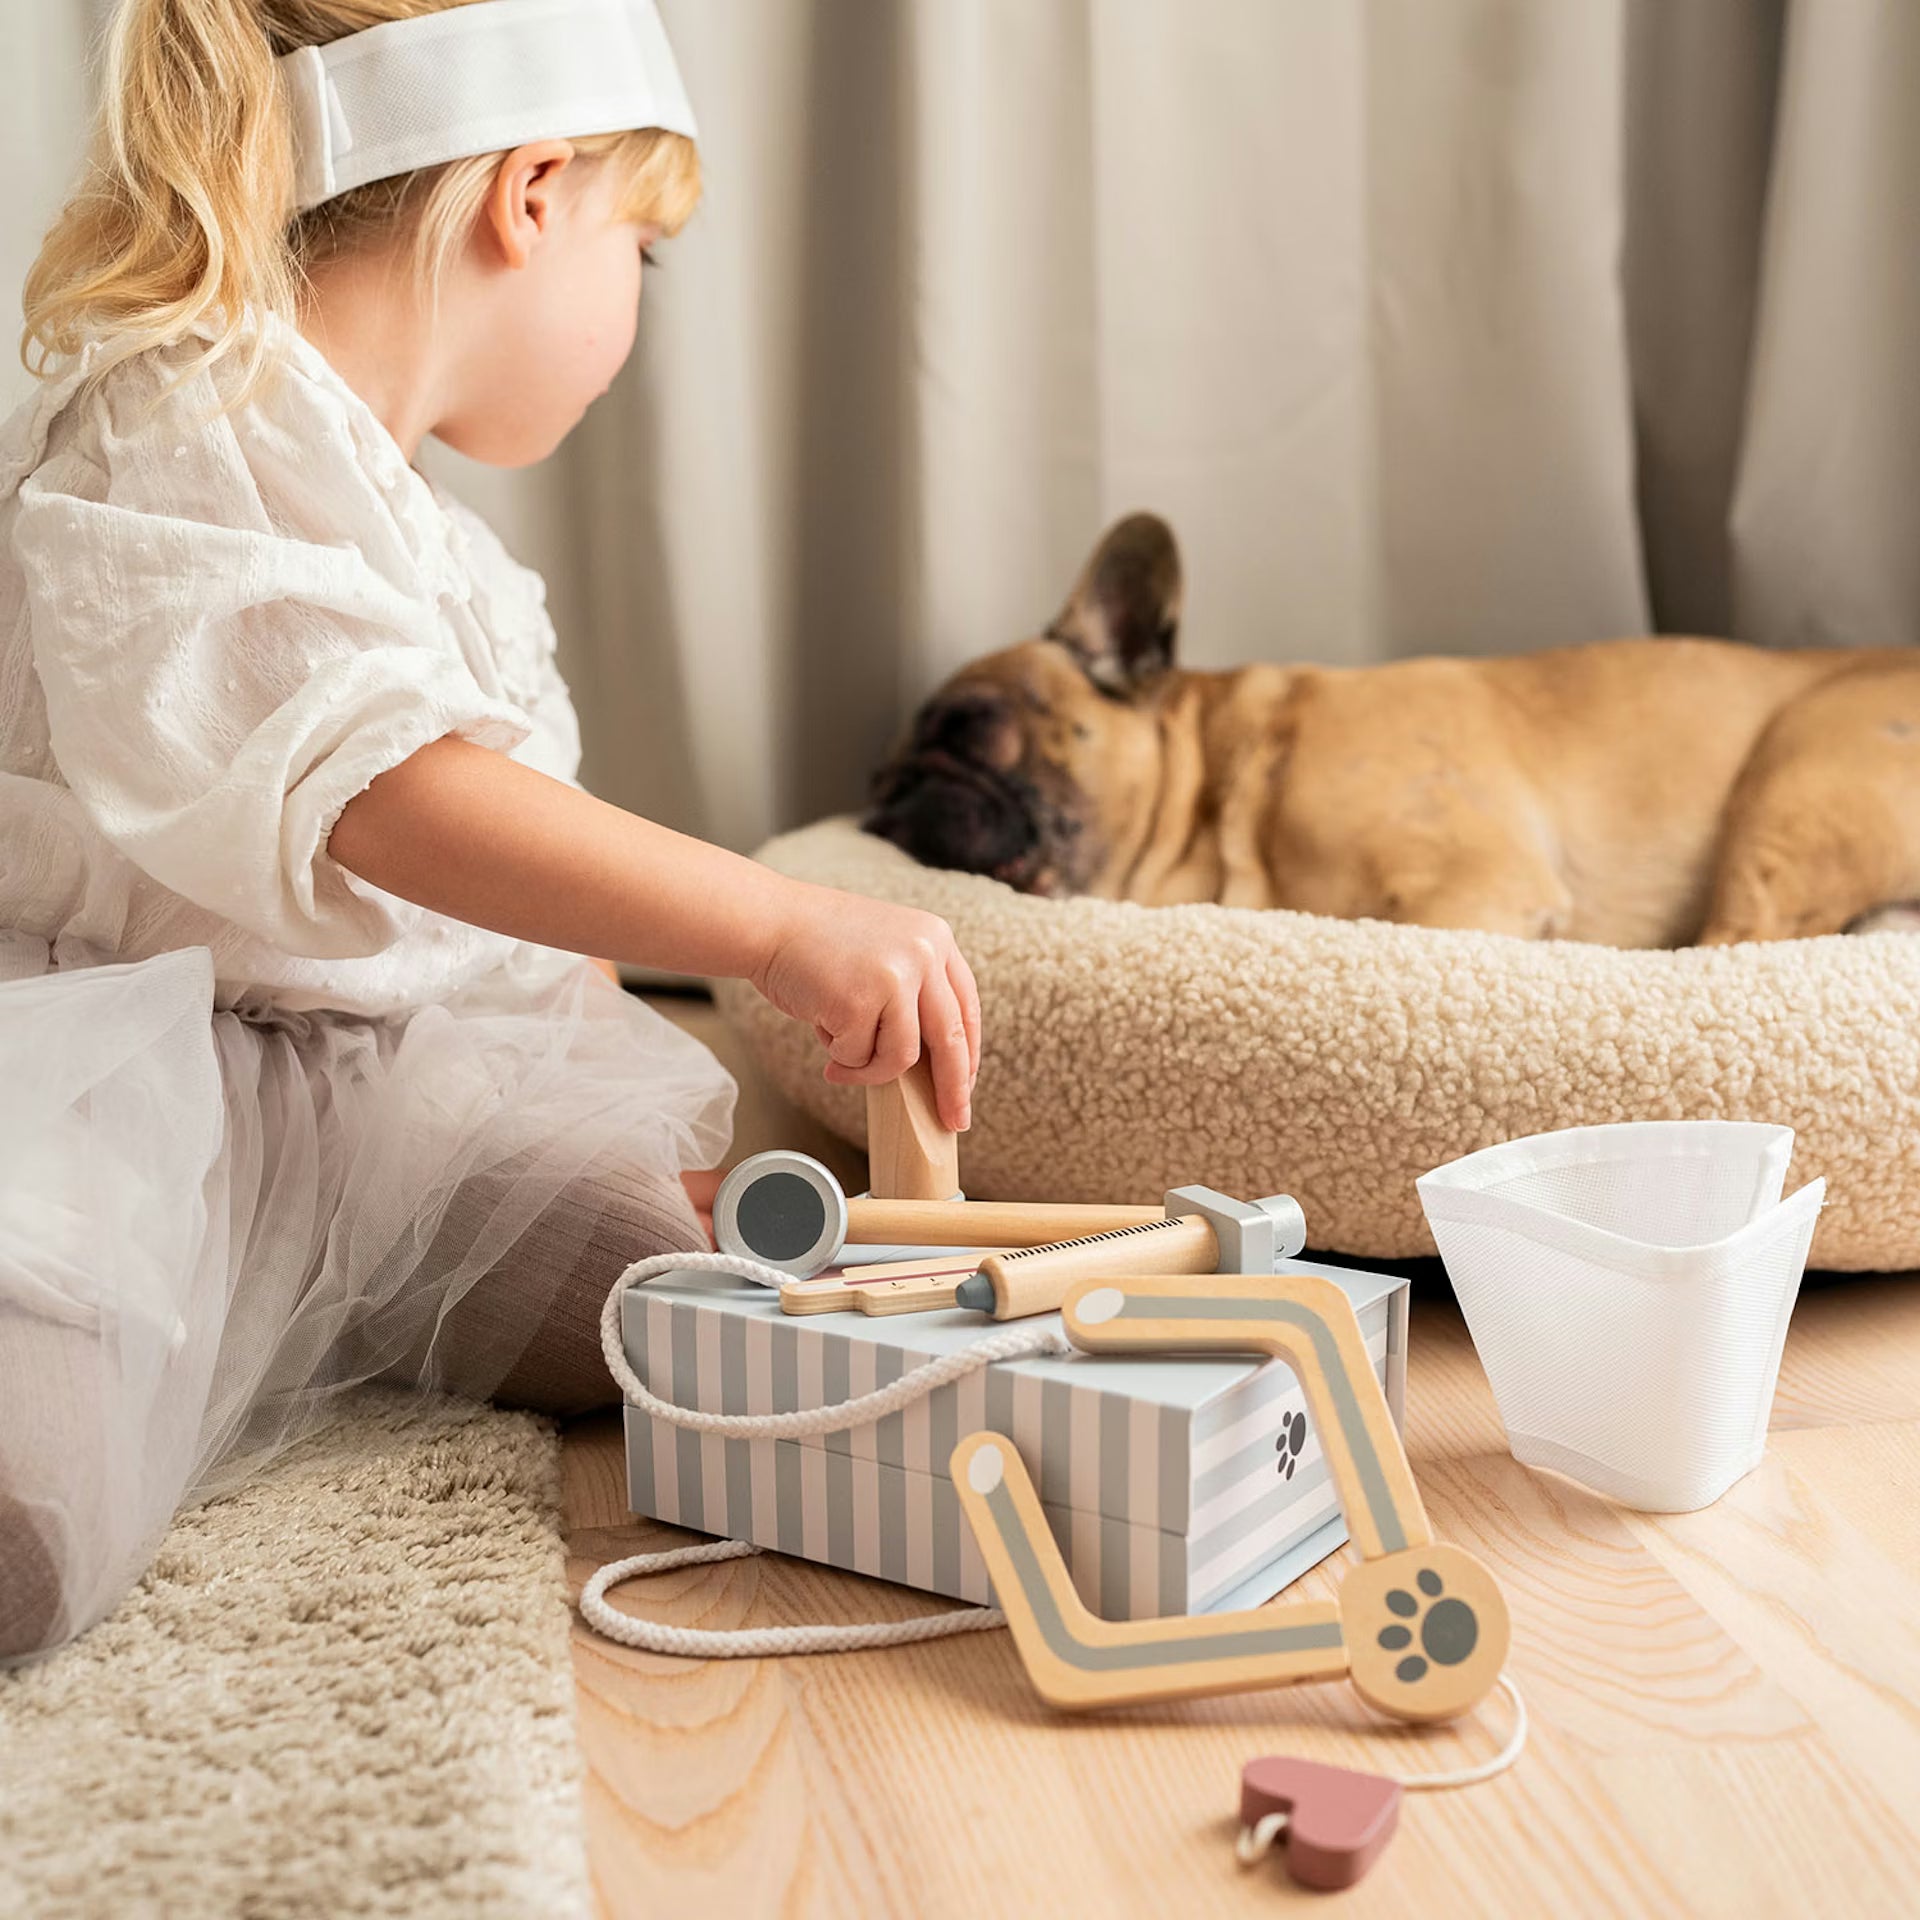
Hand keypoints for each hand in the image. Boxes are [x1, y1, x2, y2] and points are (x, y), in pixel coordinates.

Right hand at [751, 886, 980, 1130]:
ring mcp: (895, 976)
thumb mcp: (886, 951)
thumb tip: (936, 1062)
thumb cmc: (818, 944)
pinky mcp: (860, 1000)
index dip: (969, 1054)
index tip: (965, 1088)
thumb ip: (915, 991)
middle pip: (951, 1039)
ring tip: (840, 1056)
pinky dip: (839, 1055)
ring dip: (869, 1068)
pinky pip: (859, 1057)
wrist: (768, 922)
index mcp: (936, 938)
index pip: (967, 1008)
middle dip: (952, 1089)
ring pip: (902, 1057)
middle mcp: (924, 953)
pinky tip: (820, 1027)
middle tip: (952, 1122)